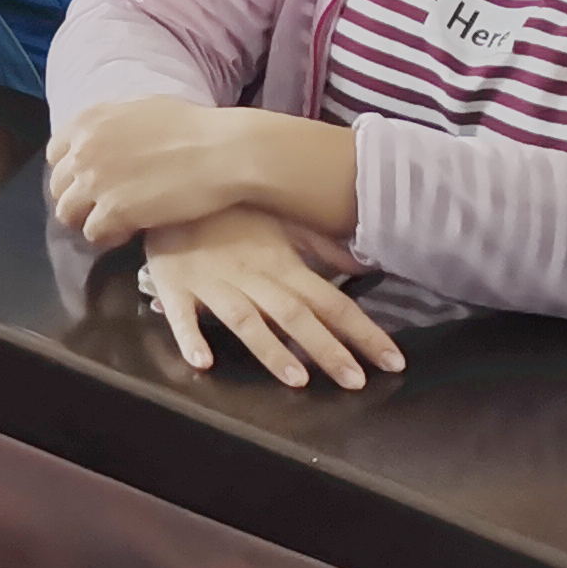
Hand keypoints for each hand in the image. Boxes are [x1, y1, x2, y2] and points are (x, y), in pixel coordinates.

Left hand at [48, 95, 260, 246]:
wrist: (223, 151)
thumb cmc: (192, 126)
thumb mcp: (140, 109)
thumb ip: (111, 124)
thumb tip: (103, 138)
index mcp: (87, 120)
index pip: (55, 154)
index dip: (71, 171)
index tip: (89, 181)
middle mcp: (83, 149)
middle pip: (59, 187)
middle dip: (78, 198)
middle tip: (103, 207)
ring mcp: (95, 182)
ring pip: (68, 213)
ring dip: (89, 220)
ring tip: (115, 222)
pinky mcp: (113, 212)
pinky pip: (94, 233)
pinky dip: (108, 236)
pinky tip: (128, 231)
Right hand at [137, 209, 401, 389]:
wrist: (172, 185)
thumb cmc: (231, 211)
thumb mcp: (281, 221)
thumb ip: (321, 247)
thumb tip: (364, 263)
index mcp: (282, 263)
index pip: (332, 301)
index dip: (364, 331)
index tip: (394, 361)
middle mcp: (253, 276)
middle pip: (296, 315)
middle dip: (328, 349)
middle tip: (357, 383)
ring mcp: (213, 283)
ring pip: (246, 319)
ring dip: (271, 349)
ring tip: (297, 380)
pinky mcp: (174, 287)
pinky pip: (182, 316)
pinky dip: (191, 338)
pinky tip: (203, 363)